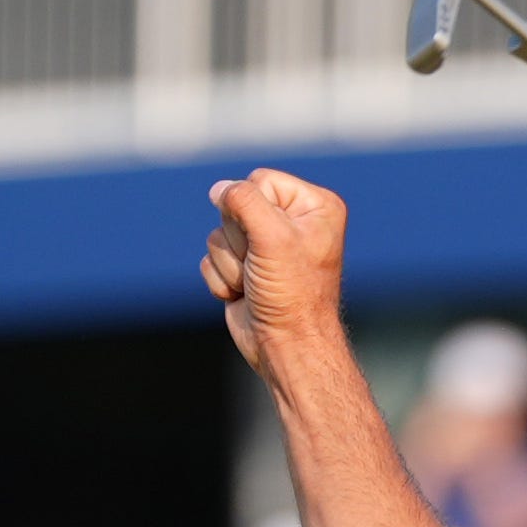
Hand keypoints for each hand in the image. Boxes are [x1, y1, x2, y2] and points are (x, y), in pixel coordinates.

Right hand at [200, 169, 347, 376]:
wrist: (286, 346)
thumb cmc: (291, 294)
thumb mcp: (271, 236)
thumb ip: (243, 200)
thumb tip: (219, 190)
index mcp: (314, 205)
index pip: (259, 180)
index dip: (252, 209)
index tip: (271, 242)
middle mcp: (292, 222)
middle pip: (235, 206)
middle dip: (240, 241)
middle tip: (263, 266)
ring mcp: (266, 246)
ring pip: (219, 233)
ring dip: (231, 264)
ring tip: (256, 283)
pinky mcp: (245, 266)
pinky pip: (212, 256)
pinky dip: (222, 278)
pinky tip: (245, 294)